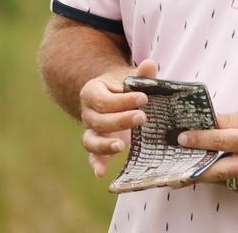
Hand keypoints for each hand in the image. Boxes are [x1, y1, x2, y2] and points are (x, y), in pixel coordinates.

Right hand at [80, 58, 157, 177]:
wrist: (114, 95)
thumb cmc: (125, 86)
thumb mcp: (131, 78)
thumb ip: (141, 74)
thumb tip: (150, 64)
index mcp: (92, 92)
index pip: (104, 99)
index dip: (123, 100)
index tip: (144, 99)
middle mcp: (87, 112)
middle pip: (99, 120)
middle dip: (120, 120)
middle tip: (142, 118)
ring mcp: (90, 130)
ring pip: (90, 139)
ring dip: (105, 144)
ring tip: (121, 145)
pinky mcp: (96, 144)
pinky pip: (92, 156)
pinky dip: (95, 164)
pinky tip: (101, 173)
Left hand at [178, 109, 237, 197]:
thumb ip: (229, 120)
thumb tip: (204, 121)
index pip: (222, 141)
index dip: (199, 140)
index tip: (182, 138)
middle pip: (218, 170)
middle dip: (195, 168)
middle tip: (176, 166)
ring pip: (225, 180)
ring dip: (210, 172)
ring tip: (195, 164)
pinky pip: (235, 186)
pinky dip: (227, 177)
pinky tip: (225, 167)